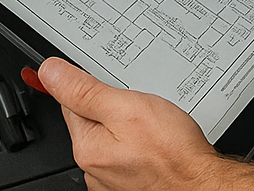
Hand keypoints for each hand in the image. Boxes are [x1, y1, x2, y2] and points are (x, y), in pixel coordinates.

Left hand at [38, 57, 229, 190]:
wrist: (204, 183)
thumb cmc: (173, 153)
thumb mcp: (127, 108)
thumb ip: (85, 90)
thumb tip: (50, 73)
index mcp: (87, 147)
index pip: (70, 102)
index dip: (89, 85)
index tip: (106, 83)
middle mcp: (94, 168)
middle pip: (90, 120)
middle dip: (111, 107)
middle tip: (138, 107)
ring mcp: (112, 180)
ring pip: (110, 136)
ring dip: (125, 126)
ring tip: (151, 126)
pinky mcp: (129, 183)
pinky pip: (125, 153)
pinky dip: (137, 143)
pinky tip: (155, 141)